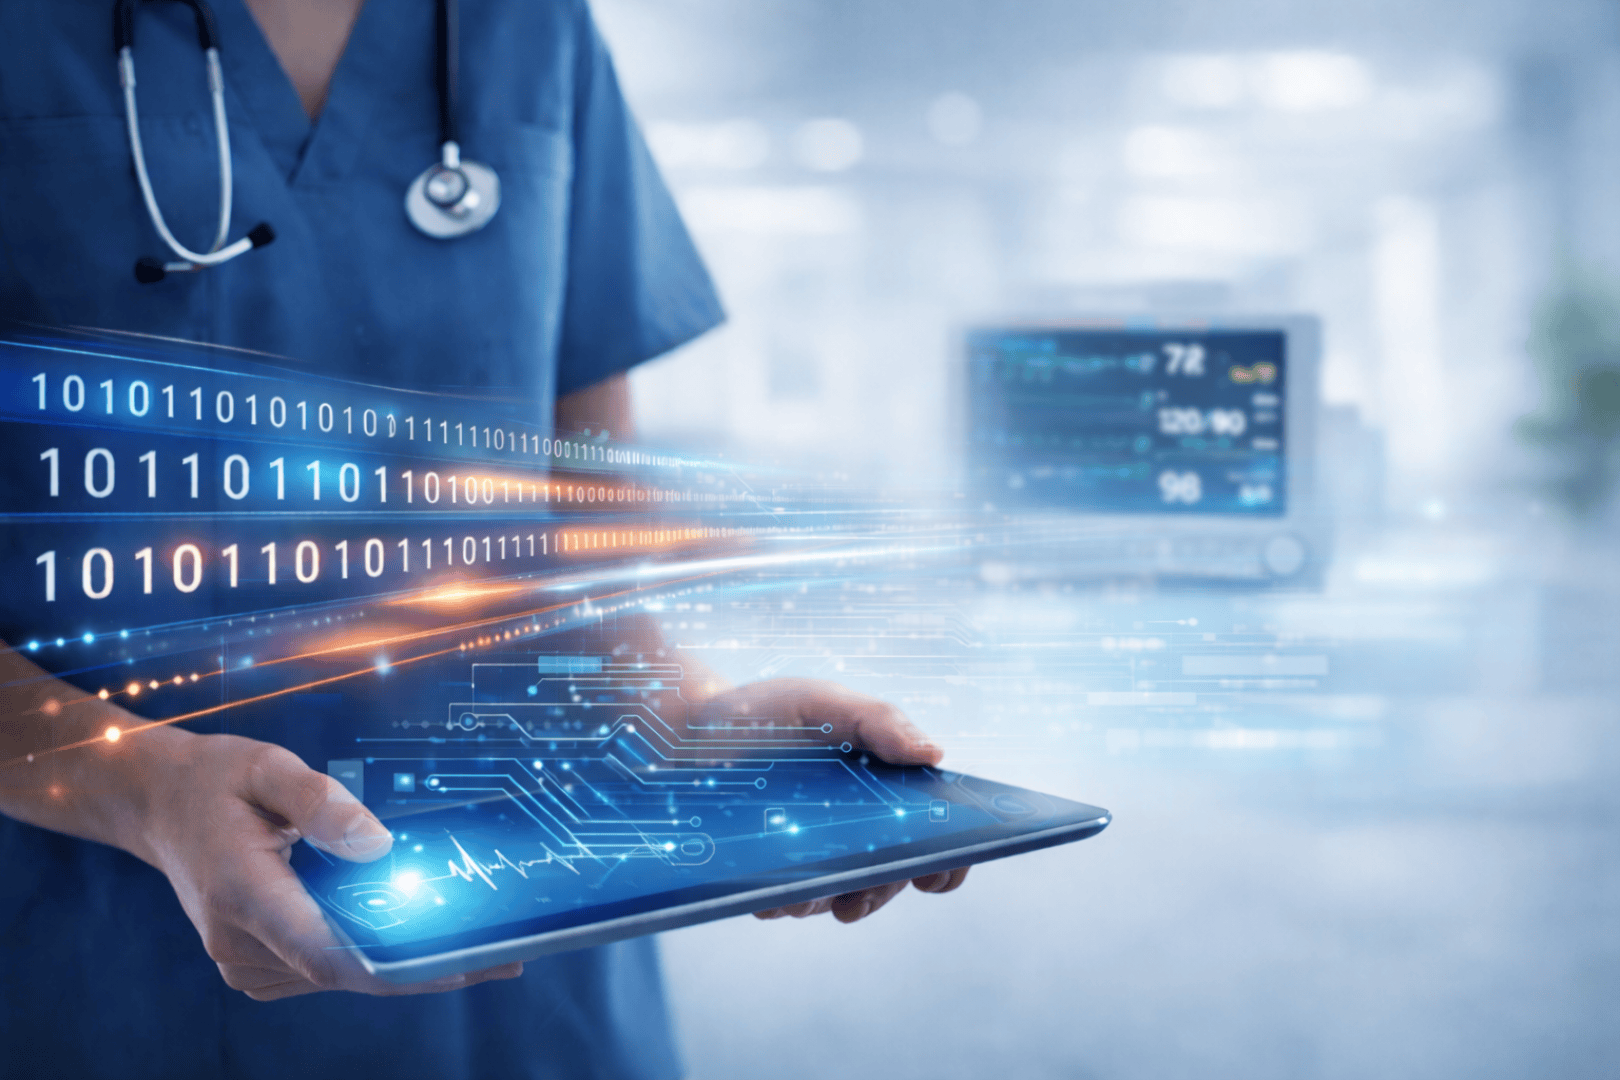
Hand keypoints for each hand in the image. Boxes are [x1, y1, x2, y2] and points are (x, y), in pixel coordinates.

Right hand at [133, 730, 523, 999]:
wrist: (158, 804)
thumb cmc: (214, 780)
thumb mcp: (266, 766)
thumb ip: (320, 802)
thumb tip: (377, 844)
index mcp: (241, 894)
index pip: (327, 952)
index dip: (397, 965)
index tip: (461, 961)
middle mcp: (237, 942)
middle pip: (344, 972)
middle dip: (424, 969)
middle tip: (503, 957)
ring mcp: (242, 960)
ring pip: (338, 976)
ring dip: (402, 966)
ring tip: (480, 948)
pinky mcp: (255, 962)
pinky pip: (324, 969)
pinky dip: (370, 958)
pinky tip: (419, 940)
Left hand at [686, 679, 969, 923]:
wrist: (690, 728)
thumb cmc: (768, 712)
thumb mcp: (825, 703)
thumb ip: (879, 721)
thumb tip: (934, 753)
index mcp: (884, 790)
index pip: (934, 837)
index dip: (947, 860)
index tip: (937, 871)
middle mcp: (856, 831)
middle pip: (888, 879)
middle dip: (878, 892)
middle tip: (858, 896)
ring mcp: (813, 857)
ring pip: (834, 898)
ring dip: (825, 899)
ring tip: (803, 889)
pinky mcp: (769, 874)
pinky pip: (784, 901)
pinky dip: (782, 899)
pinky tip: (769, 888)